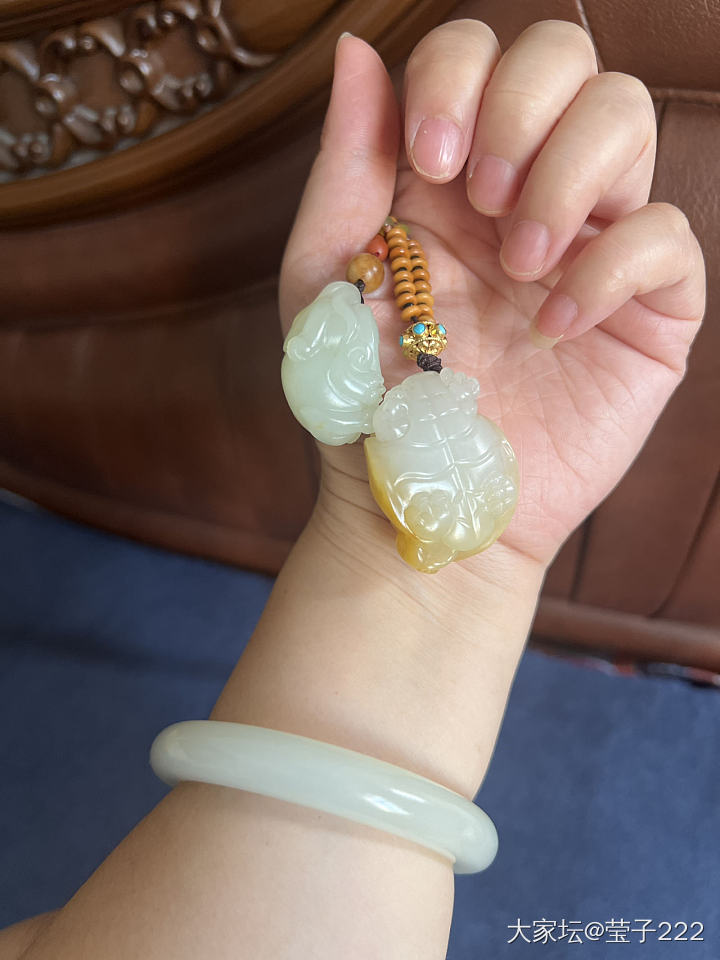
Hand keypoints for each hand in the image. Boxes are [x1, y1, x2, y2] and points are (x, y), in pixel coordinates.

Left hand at [279, 20, 704, 568]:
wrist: (423, 498)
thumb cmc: (368, 400)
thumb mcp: (328, 279)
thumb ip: (346, 166)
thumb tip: (356, 49)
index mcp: (446, 175)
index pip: (479, 52)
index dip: (460, 76)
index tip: (429, 161)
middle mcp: (525, 193)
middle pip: (569, 59)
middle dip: (523, 109)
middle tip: (482, 200)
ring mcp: (590, 245)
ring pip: (628, 120)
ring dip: (568, 177)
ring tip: (519, 266)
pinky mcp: (643, 309)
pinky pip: (667, 237)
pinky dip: (611, 265)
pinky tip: (554, 324)